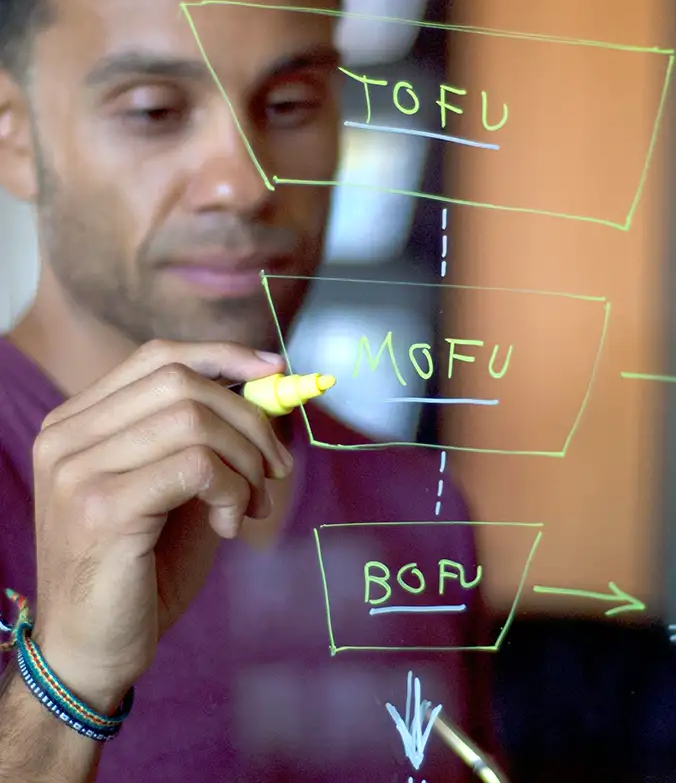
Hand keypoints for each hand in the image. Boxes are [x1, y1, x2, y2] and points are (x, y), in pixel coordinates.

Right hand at [29, 340, 290, 712]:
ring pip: (194, 420)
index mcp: (79, 422)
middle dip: (249, 420)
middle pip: (182, 383)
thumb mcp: (177, 487)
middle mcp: (67, 435)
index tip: (275, 370)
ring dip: (245, 462)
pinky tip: (230, 526)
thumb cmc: (143, 567)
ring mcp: (77, 469)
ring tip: (252, 505)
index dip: (224, 356)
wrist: (93, 651)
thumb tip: (266, 386)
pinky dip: (232, 490)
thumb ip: (204, 437)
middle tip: (276, 468)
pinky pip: (196, 466)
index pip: (158, 357)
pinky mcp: (101, 507)